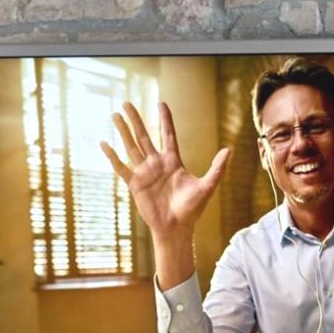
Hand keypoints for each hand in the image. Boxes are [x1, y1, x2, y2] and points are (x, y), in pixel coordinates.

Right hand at [100, 102, 228, 244]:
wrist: (176, 229)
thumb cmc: (192, 210)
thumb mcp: (207, 186)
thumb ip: (217, 168)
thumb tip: (228, 150)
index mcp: (173, 161)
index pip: (167, 135)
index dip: (164, 119)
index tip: (161, 103)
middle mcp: (156, 164)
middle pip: (144, 136)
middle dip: (136, 120)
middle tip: (127, 103)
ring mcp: (144, 174)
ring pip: (131, 147)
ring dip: (123, 131)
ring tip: (115, 115)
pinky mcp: (135, 185)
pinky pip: (121, 168)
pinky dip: (112, 157)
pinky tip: (104, 144)